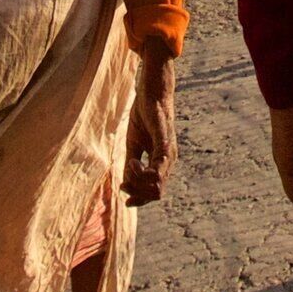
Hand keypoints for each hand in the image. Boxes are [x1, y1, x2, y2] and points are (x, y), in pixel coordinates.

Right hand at [124, 60, 178, 205]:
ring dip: (138, 183)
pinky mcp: (164, 143)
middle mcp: (169, 161)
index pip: (154, 191)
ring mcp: (169, 154)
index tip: (124, 194)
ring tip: (128, 166)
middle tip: (123, 184)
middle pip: (156, 193)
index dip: (139, 198)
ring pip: (157, 185)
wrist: (151, 93)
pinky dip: (142, 171)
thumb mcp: (134, 144)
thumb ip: (132, 164)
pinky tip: (132, 162)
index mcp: (162, 163)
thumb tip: (126, 183)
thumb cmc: (144, 116)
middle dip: (137, 193)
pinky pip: (159, 168)